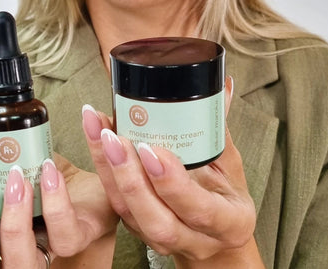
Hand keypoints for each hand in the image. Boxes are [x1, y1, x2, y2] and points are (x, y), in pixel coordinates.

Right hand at [0, 156, 117, 267]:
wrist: (82, 182)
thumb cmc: (35, 185)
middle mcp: (6, 262)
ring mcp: (40, 257)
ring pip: (19, 265)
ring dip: (15, 219)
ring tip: (16, 178)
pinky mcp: (77, 241)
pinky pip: (65, 237)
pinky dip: (56, 201)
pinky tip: (49, 172)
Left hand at [82, 77, 262, 265]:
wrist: (217, 234)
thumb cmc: (226, 194)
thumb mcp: (231, 164)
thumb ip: (220, 128)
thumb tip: (223, 87)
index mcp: (227, 223)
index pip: (199, 209)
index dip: (172, 183)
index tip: (152, 149)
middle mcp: (194, 240)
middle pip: (156, 219)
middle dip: (129, 176)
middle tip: (112, 135)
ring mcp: (163, 241)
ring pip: (130, 213)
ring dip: (109, 170)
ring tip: (98, 130)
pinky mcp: (138, 231)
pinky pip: (117, 206)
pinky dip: (104, 171)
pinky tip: (96, 138)